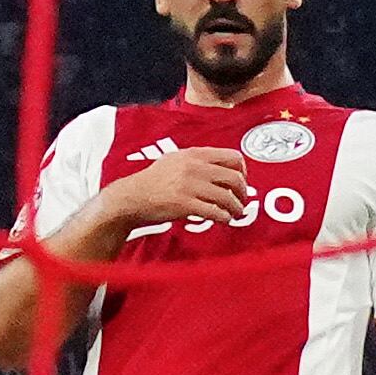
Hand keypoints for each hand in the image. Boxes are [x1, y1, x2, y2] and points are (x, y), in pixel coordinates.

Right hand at [98, 148, 252, 234]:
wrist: (133, 197)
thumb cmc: (154, 181)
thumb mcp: (175, 160)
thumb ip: (198, 161)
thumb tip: (223, 168)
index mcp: (195, 154)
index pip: (233, 157)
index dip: (243, 171)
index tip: (241, 181)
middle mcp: (195, 167)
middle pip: (234, 178)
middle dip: (243, 192)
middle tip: (241, 201)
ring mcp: (190, 185)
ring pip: (227, 196)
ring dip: (236, 207)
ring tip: (235, 213)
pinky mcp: (185, 204)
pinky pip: (215, 211)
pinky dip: (224, 217)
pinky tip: (224, 220)